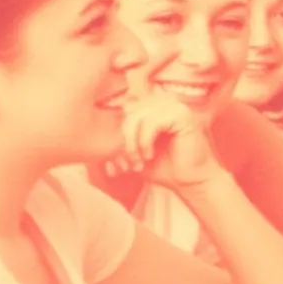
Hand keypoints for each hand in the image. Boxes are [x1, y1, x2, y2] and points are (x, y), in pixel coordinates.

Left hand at [105, 93, 221, 192]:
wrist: (190, 182)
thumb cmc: (164, 168)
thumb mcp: (134, 152)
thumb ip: (119, 139)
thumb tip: (93, 136)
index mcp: (154, 107)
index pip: (125, 108)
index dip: (119, 133)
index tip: (121, 159)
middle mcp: (164, 102)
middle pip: (128, 112)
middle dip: (124, 140)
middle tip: (129, 163)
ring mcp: (175, 106)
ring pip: (137, 116)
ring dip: (133, 142)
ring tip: (138, 160)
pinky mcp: (182, 115)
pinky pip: (151, 122)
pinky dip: (145, 141)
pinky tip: (149, 155)